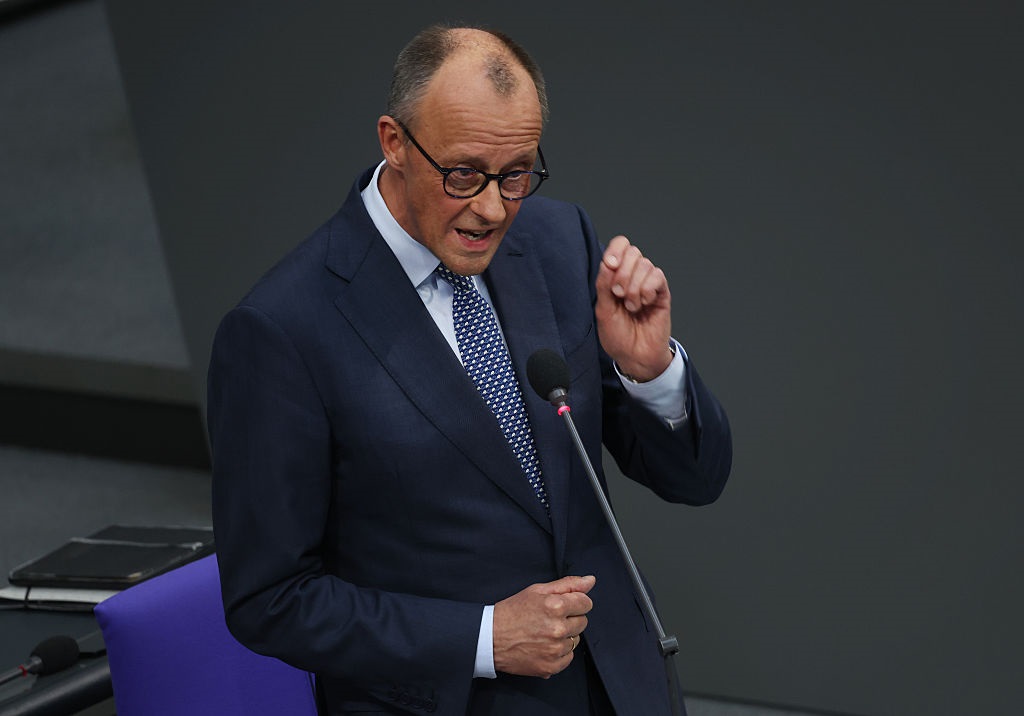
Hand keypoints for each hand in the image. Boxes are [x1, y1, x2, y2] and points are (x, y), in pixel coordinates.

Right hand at [492, 575, 594, 677]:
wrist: (490, 638)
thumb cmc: (512, 612)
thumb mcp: (537, 591)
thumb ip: (567, 585)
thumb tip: (590, 581)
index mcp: (555, 606)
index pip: (586, 603)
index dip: (574, 602)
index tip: (562, 605)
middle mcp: (558, 629)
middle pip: (583, 621)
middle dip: (570, 618)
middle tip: (549, 618)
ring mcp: (555, 649)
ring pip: (576, 640)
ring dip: (565, 636)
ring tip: (544, 632)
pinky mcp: (551, 666)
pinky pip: (569, 657)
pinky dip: (559, 652)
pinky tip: (543, 645)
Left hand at [595, 235, 673, 381]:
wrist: (635, 355)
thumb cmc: (618, 335)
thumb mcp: (603, 310)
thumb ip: (603, 285)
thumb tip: (607, 262)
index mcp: (616, 275)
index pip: (620, 246)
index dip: (616, 250)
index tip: (610, 265)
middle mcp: (633, 276)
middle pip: (633, 252)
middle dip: (623, 273)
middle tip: (619, 294)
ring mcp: (648, 283)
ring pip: (645, 264)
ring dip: (634, 287)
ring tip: (632, 306)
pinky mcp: (662, 293)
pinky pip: (657, 276)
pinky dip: (648, 289)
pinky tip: (644, 303)